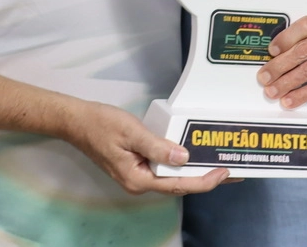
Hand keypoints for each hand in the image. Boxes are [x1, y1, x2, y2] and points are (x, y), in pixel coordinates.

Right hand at [62, 102, 231, 195]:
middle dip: (205, 179)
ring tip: (217, 163)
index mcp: (138, 179)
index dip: (204, 181)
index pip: (178, 186)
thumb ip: (158, 146)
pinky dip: (180, 164)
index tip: (224, 172)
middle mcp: (139, 183)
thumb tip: (183, 157)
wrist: (76, 121)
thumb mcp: (131, 132)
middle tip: (231, 170)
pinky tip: (192, 155)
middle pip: (178, 185)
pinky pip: (164, 169)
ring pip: (172, 178)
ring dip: (194, 171)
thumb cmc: (100, 124)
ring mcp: (138, 175)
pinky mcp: (137, 166)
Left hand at [255, 7, 306, 108]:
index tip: (270, 51)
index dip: (284, 40)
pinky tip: (291, 99)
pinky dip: (303, 94)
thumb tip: (281, 50)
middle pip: (302, 51)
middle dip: (279, 66)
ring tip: (273, 91)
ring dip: (287, 83)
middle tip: (264, 76)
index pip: (302, 26)